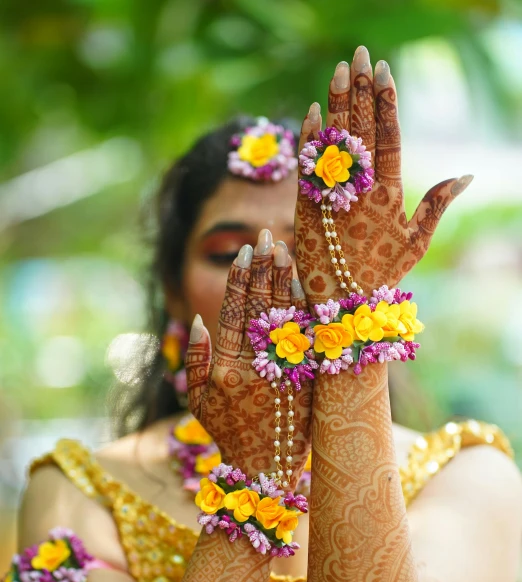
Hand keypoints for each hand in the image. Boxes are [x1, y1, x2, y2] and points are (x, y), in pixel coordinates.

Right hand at [185, 229, 311, 483]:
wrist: (266, 467)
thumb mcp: (198, 403)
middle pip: (261, 306)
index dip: (240, 279)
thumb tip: (197, 322)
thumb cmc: (229, 435)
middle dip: (264, 268)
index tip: (246, 252)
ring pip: (286, 316)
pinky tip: (306, 286)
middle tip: (267, 236)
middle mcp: (257, 366)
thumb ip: (195, 362)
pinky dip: (307, 310)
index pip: (234, 313)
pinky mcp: (308, 379)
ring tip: (286, 249)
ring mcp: (286, 372)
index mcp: (227, 370)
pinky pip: (308, 337)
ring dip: (286, 280)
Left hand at [295, 46, 472, 304]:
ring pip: (333, 142)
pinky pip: (307, 167)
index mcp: (389, 196)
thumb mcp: (415, 243)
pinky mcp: (304, 209)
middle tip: (360, 54)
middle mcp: (358, 192)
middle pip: (360, 131)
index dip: (386, 103)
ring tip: (339, 69)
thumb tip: (465, 175)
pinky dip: (309, 140)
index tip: (384, 71)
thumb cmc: (382, 275)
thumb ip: (437, 206)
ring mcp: (330, 198)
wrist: (341, 306)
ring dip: (336, 103)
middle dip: (361, 90)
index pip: (388, 138)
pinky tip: (311, 112)